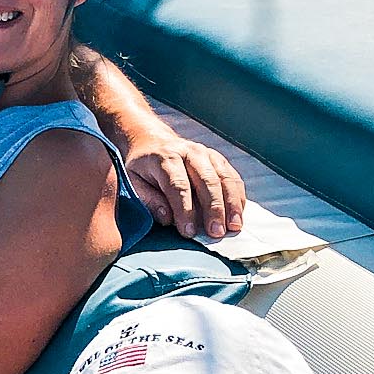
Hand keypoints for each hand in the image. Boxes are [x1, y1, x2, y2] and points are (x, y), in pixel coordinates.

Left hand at [120, 130, 245, 240]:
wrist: (152, 140)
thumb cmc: (142, 168)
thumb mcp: (134, 182)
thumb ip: (149, 200)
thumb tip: (168, 218)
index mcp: (165, 158)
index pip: (178, 186)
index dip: (184, 211)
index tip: (189, 232)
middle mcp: (189, 153)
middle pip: (206, 182)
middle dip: (213, 210)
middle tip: (216, 233)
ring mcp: (206, 154)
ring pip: (224, 179)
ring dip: (231, 204)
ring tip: (234, 227)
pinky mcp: (218, 159)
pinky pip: (232, 177)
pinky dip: (238, 197)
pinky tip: (239, 214)